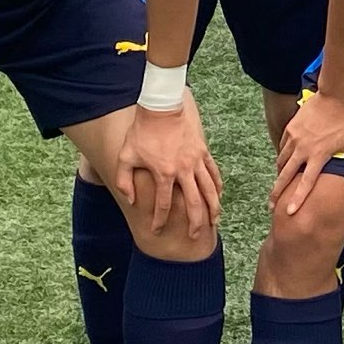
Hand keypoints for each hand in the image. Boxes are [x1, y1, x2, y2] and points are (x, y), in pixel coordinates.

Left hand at [112, 97, 220, 242]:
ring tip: (214, 222)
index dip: (160, 220)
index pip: (164, 205)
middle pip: (193, 203)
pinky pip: (213, 173)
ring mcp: (195, 161)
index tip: (157, 231)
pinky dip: (217, 186)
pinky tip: (218, 196)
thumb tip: (130, 201)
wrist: (161, 107)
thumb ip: (124, 181)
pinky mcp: (203, 152)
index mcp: (163, 173)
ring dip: (212, 208)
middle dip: (195, 222)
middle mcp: (183, 170)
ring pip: (209, 190)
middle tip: (194, 236)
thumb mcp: (125, 156)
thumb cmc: (141, 132)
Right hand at [273, 90, 343, 220]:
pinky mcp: (291, 128)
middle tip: (270, 205)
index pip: (306, 183)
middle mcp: (303, 149)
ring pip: (281, 161)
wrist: (335, 95)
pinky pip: (283, 147)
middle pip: (285, 175)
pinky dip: (282, 156)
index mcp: (318, 155)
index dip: (297, 198)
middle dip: (276, 192)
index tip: (289, 212)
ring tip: (277, 184)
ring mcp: (294, 137)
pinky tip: (284, 162)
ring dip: (279, 174)